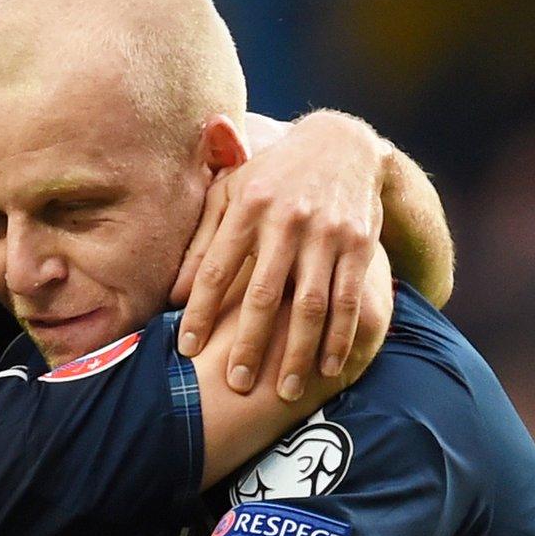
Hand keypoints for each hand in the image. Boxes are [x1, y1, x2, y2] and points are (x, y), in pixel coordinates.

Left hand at [171, 110, 384, 399]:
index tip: (187, 349)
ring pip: (310, 306)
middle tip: (236, 385)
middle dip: (248, 344)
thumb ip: (202, 240)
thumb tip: (175, 295)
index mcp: (247, 208)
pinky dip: (339, 337)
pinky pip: (349, 300)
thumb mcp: (230, 193)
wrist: (342, 143)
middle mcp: (287, 221)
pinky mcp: (359, 244)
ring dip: (297, 352)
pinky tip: (329, 368)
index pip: (215, 269)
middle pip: (263, 295)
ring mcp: (327, 234)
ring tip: (286, 392)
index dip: (200, 311)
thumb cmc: (271, 176)